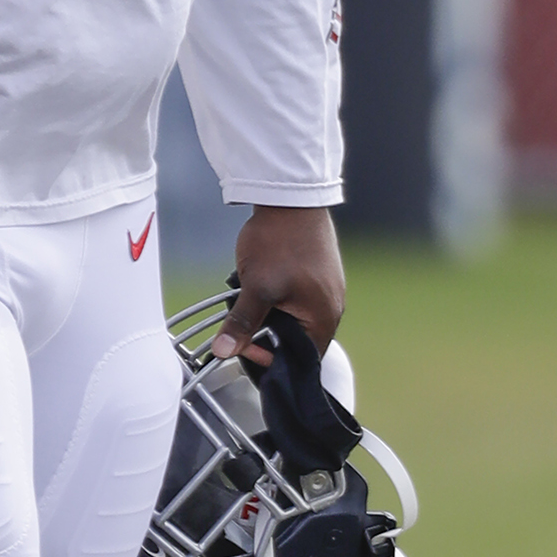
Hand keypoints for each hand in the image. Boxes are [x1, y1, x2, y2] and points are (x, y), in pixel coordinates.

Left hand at [212, 205, 344, 363]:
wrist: (290, 197)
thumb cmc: (281, 240)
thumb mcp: (256, 288)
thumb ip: (242, 324)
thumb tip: (225, 351)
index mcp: (324, 318)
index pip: (302, 360)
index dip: (272, 359)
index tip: (246, 347)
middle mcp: (331, 307)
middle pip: (297, 340)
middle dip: (268, 335)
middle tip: (243, 325)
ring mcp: (326, 289)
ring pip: (293, 318)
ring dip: (270, 315)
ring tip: (251, 301)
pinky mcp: (317, 274)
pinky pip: (295, 299)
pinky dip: (276, 299)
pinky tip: (261, 285)